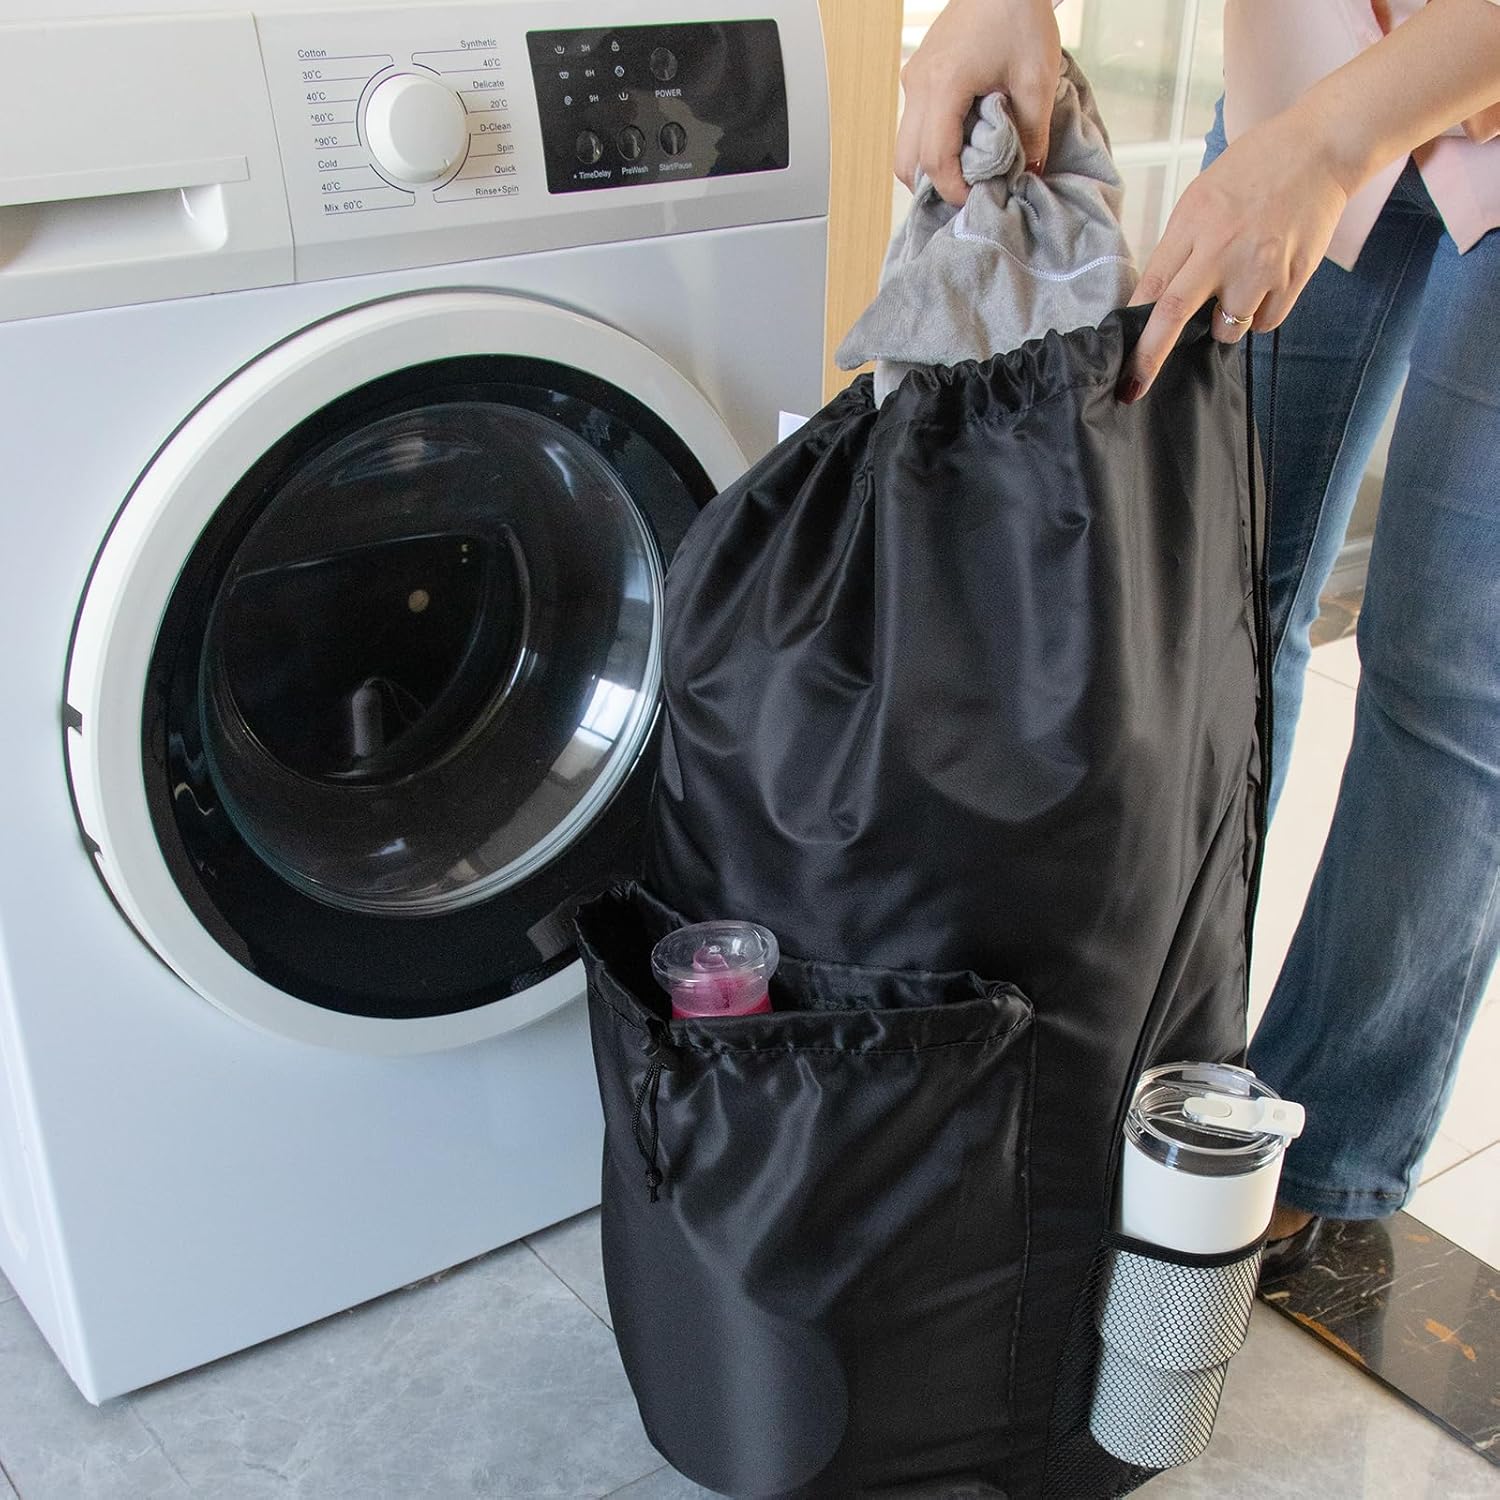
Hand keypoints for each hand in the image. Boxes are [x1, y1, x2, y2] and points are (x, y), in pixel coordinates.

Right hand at [895, 0, 1061, 205]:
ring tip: (966, 171)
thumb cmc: (1018, 14)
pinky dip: (931, 144)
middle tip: (967, 194)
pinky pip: (914, 124)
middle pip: (906, 161)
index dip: (953, 190)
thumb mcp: (1037, 79)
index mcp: (943, 86)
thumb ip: (1034, 133)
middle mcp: (918, 86)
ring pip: (905, 146)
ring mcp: (913, 80)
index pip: (935, 160)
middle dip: (933, 187)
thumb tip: (1030, 172)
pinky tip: (962, 142)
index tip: (977, 200)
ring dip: (930, 167)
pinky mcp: (918, 75)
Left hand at [1119, 105, 1351, 400]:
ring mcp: (1259, 268)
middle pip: (1174, 316)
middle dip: (1149, 359)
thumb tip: (1155, 298)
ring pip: (1226, 330)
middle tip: (1133, 388)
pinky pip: (1263, 323)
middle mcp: (1222, 250)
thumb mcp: (1201, 197)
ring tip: (1238, 286)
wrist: (1322, 149)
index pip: (1151, 287)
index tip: (1118, 358)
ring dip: (1223, 324)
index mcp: (1193, 225)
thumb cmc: (1255, 169)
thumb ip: (1179, 247)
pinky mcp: (1292, 280)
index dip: (1131, 328)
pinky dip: (1258, 316)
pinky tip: (1265, 283)